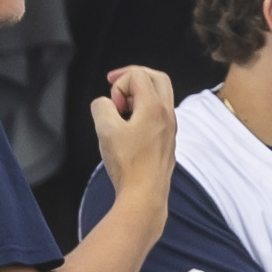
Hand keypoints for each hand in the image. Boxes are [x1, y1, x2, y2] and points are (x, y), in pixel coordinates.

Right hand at [91, 65, 176, 195]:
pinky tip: (129, 129)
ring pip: (160, 97)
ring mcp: (170, 129)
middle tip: (116, 85)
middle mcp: (167, 115)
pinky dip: (144, 112)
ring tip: (121, 111)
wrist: (145, 196)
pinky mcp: (167, 142)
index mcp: (154, 107)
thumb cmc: (129, 166)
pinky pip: (159, 115)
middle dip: (133, 77)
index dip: (118, 83)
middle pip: (157, 78)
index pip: (138, 74)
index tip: (111, 104)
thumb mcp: (105, 129)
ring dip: (139, 95)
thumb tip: (104, 104)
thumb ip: (101, 106)